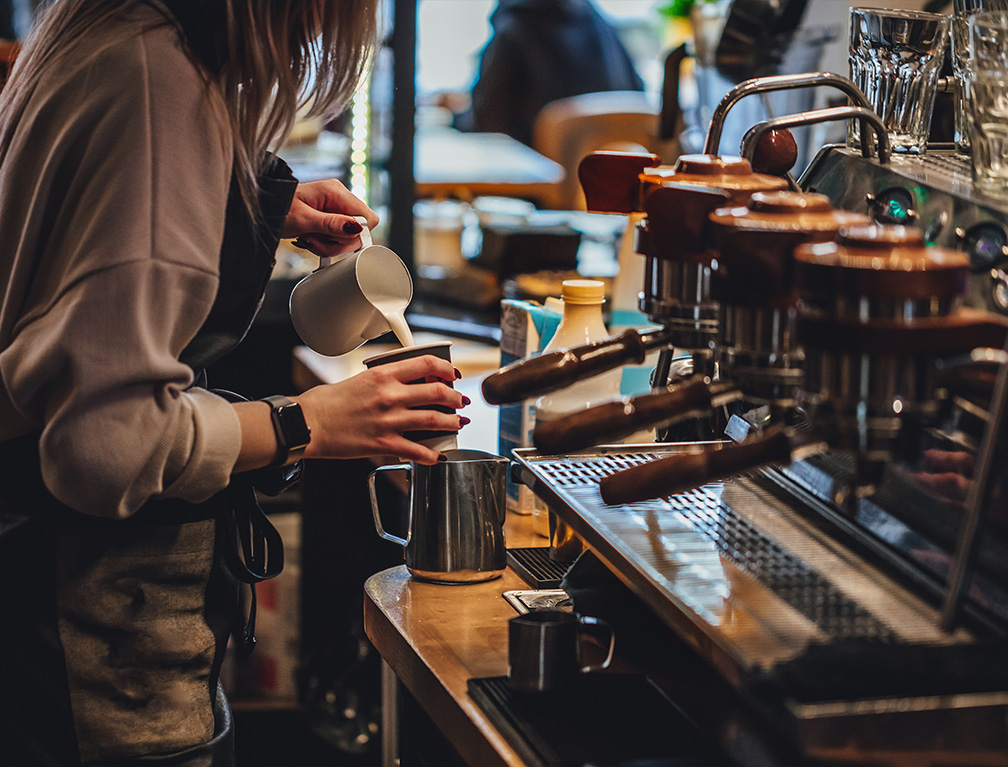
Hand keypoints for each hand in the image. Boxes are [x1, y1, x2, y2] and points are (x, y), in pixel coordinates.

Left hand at [283, 179, 379, 259]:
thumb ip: (331, 224)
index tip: (337, 239)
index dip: (356, 234)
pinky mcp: (330, 219)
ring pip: (348, 237)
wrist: (264, 210)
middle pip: (359, 231)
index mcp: (335, 192)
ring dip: (328, 245)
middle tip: (315, 240)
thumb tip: (356, 228)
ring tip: (308, 239)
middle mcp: (338, 198)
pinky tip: (311, 239)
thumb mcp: (303, 219)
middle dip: (337, 242)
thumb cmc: (277, 209)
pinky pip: (337, 237)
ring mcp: (335, 209)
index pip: (368, 217)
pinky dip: (324, 244)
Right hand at [295, 355, 467, 464]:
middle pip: (437, 392)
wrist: (308, 424)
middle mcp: (390, 395)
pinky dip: (433, 454)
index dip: (447, 369)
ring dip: (452, 423)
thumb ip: (385, 379)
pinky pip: (418, 450)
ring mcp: (389, 420)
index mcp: (383, 374)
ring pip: (434, 420)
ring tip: (458, 424)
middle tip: (461, 401)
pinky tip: (439, 455)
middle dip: (456, 397)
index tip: (454, 374)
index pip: (426, 363)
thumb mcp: (360, 378)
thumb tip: (408, 383)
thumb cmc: (327, 402)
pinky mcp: (384, 444)